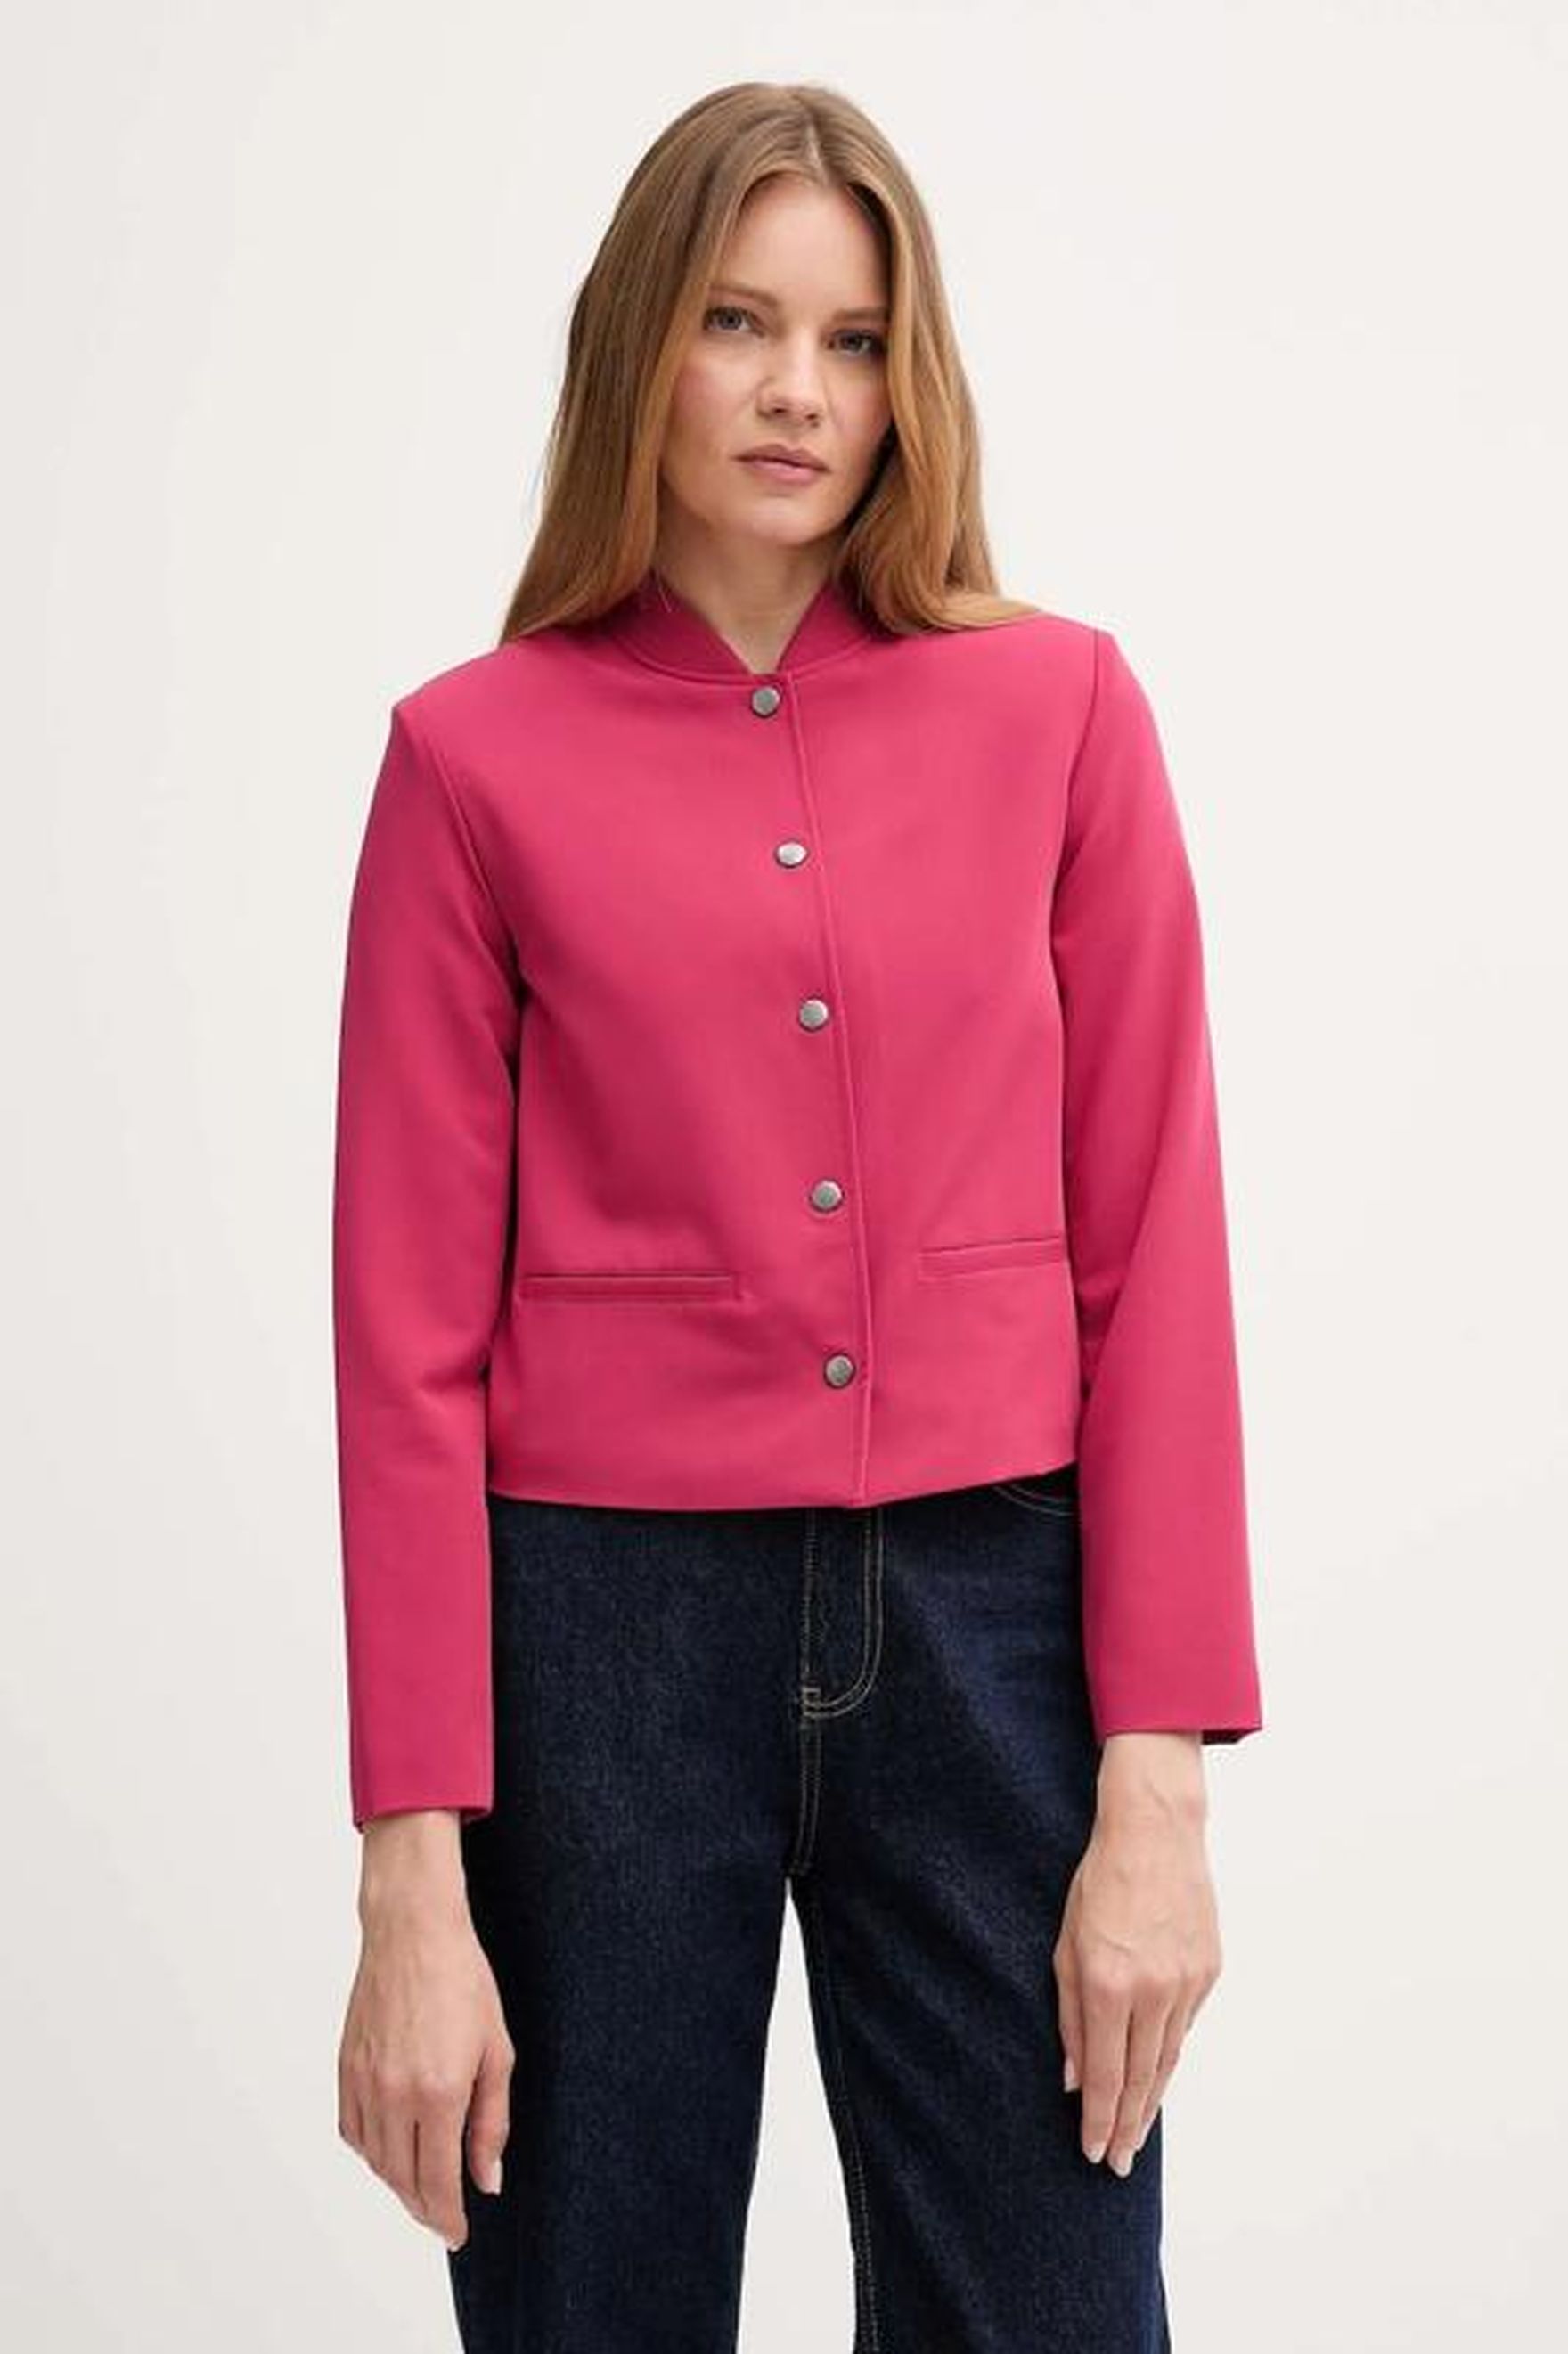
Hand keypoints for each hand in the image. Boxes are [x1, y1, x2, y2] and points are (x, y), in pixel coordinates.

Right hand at [338, 1835, 513, 2251]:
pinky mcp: (345, 2068)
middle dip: (424, 2206)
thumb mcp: (497, 2051)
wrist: (412, 1931)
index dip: (446, 2217)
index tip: (456, 2234)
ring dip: (398, 2181)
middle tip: (443, 2215)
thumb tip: (487, 2179)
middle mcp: (395, 2093)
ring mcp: (364, 2081)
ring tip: (422, 2183)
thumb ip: (491, 2122)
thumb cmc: (462, 1980)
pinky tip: (391, 2146)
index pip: (436, 2181)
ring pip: (375, 2160)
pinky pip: (352, 2130)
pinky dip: (371, 2150)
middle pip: (402, 2178)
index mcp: (438, 2092)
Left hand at [1053, 1733, 1220, 2174]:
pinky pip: (1185, 2025)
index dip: (1097, 2118)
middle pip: (1139, 2077)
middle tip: (1116, 2163)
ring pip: (1167, 2058)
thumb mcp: (1065, 1943)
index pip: (1103, 2072)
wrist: (1156, 1831)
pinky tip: (1156, 2075)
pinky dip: (1169, 2055)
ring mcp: (1187, 1983)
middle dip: (1126, 2126)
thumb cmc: (1099, 1881)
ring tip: (1136, 2135)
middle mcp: (1152, 1991)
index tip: (1092, 2152)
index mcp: (1109, 1983)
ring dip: (1150, 2100)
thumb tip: (1071, 2076)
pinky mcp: (1209, 1971)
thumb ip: (1067, 2013)